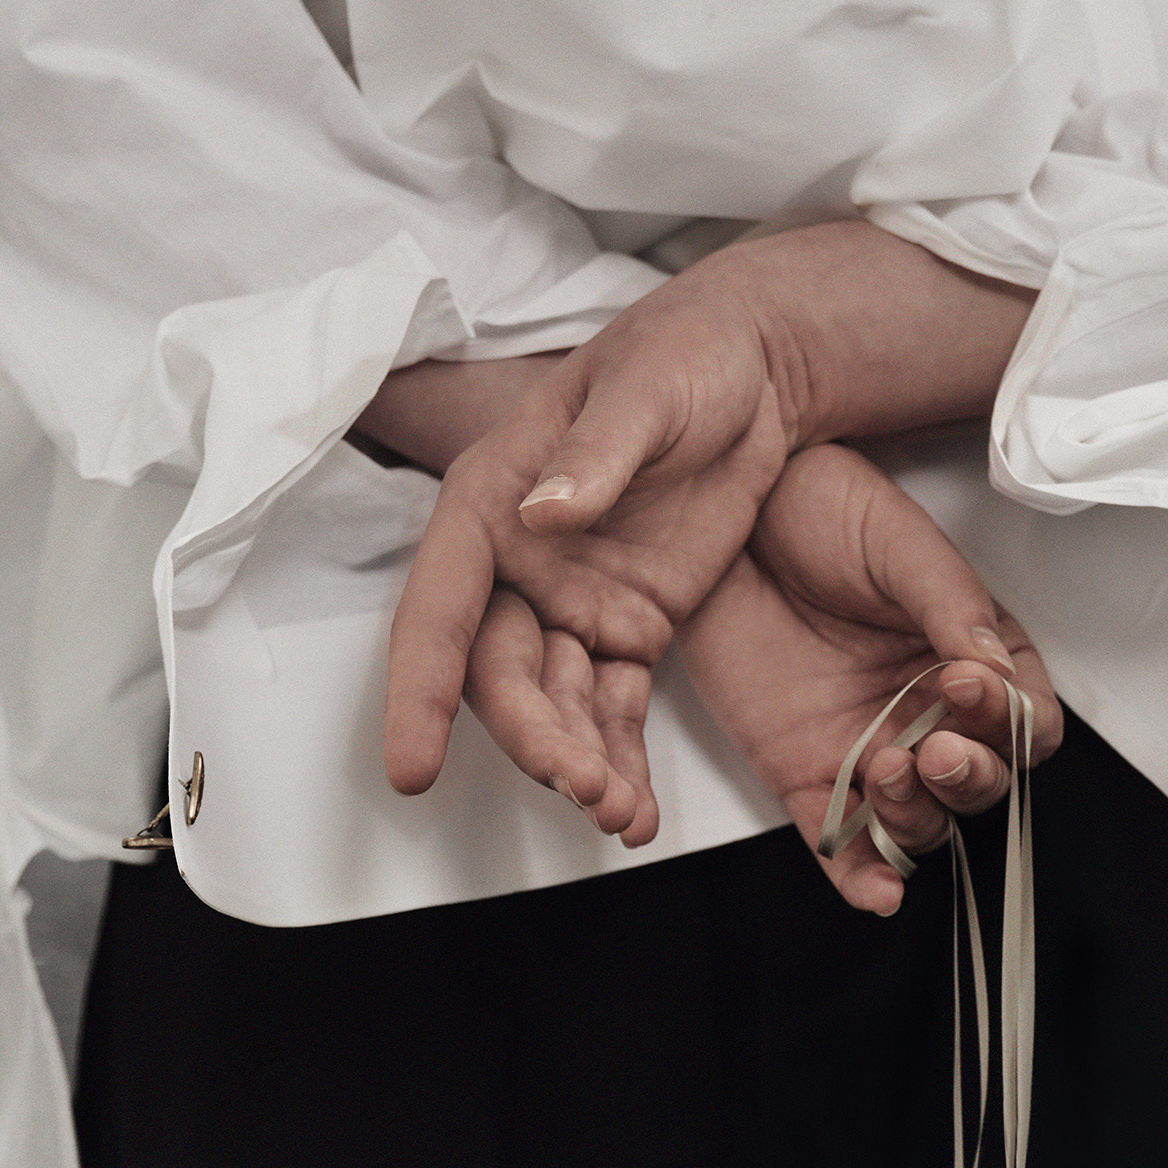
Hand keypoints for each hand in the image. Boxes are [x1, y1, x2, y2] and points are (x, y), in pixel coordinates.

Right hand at [376, 224, 1031, 795]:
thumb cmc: (682, 354)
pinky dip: (622, 761)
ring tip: (621, 813)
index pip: (438, 608)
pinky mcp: (632, 628)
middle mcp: (518, 564)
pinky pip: (616, 709)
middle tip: (578, 781)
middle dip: (531, 737)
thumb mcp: (645, 389)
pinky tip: (638, 813)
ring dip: (579, 763)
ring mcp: (574, 603)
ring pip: (555, 705)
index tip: (412, 765)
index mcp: (490, 502)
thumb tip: (541, 511)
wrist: (755, 368)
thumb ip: (596, 452)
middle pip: (498, 675)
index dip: (419, 690)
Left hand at [677, 444, 1062, 914]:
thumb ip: (951, 606)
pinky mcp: (804, 773)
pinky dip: (860, 878)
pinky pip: (840, 843)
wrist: (727, 517)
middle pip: (980, 783)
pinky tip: (877, 894)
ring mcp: (869, 747)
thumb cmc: (821, 510)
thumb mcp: (899, 544)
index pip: (1027, 720)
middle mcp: (929, 712)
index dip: (1011, 723)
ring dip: (918, 818)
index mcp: (973, 656)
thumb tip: (995, 668)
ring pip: (920, 821)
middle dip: (968, 779)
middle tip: (936, 749)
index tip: (971, 687)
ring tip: (890, 772)